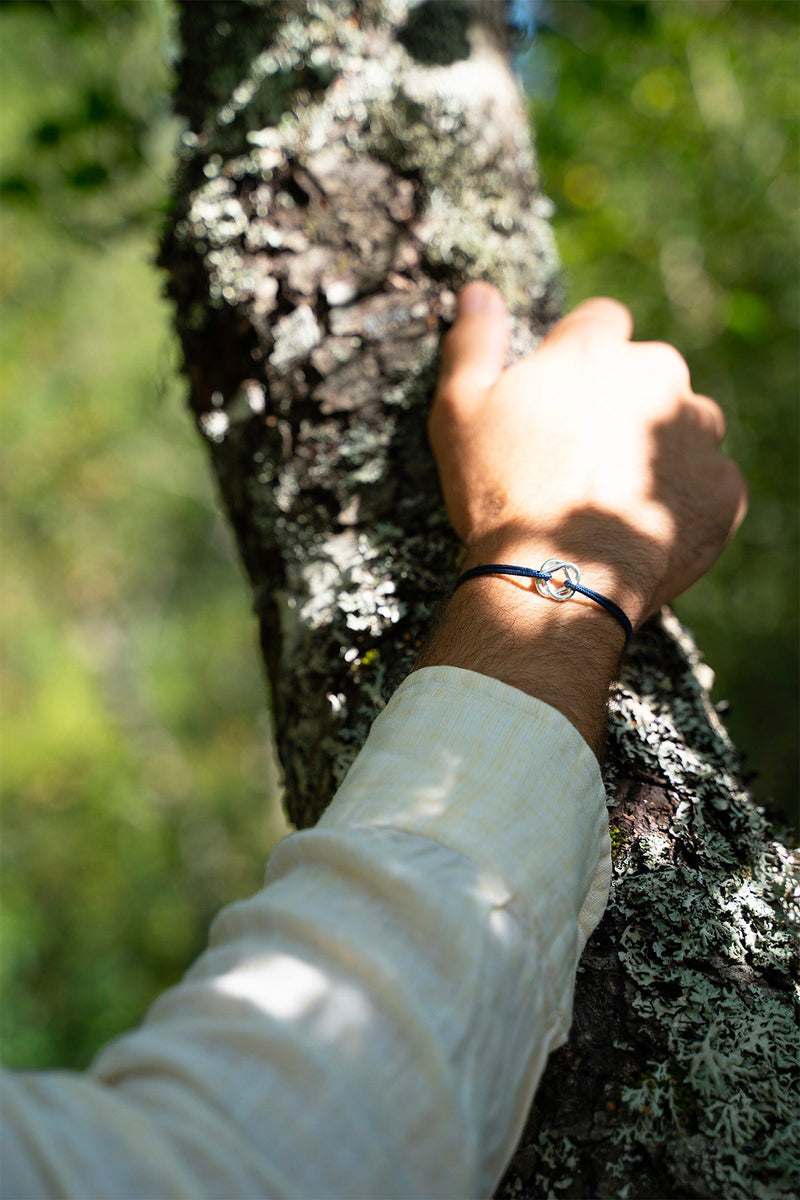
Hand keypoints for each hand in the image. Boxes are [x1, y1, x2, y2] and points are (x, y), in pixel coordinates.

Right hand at [430, 284, 746, 628]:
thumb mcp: (458, 412)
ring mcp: (697, 433)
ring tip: (610, 500)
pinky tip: (638, 529)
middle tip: (579, 461)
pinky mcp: (723, 488)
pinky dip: (680, 499)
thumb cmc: (499, 493)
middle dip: (621, 404)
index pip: (601, 321)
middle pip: (646, 375)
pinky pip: (704, 483)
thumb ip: (472, 342)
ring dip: (655, 450)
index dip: (580, 358)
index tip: (561, 400)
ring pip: (679, 428)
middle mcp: (658, 375)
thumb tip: (478, 290)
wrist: (556, 581)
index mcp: (595, 349)